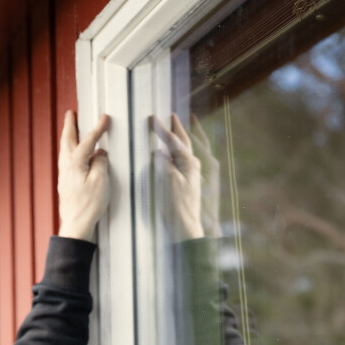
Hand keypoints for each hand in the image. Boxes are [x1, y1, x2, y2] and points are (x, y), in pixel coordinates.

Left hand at [58, 111, 109, 241]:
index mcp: (76, 162)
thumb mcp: (101, 181)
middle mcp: (66, 165)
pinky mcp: (65, 182)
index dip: (98, 128)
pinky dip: (69, 149)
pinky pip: (66, 159)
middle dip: (70, 125)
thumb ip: (101, 162)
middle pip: (67, 139)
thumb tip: (100, 153)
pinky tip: (73, 153)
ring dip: (68, 136)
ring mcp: (63, 174)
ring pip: (64, 149)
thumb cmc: (90, 204)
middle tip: (71, 113)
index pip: (89, 140)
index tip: (105, 117)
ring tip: (71, 128)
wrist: (76, 224)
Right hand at [152, 113, 220, 240]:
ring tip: (177, 129)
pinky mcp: (188, 183)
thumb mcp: (167, 181)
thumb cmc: (176, 206)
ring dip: (181, 138)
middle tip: (172, 116)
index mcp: (189, 162)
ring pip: (186, 150)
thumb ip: (163, 163)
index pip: (173, 141)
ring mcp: (192, 174)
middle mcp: (193, 166)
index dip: (161, 129)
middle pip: (184, 141)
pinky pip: (183, 160)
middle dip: (178, 128)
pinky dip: (179, 152)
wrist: (185, 227)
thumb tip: (158, 153)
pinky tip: (175, 154)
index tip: (152, 118)